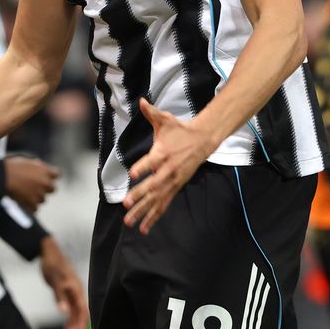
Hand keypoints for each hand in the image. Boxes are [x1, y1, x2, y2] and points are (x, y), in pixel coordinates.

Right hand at [4, 156, 59, 211]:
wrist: (2, 177)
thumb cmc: (12, 167)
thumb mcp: (27, 161)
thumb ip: (36, 166)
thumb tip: (39, 166)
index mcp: (46, 171)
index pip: (57, 174)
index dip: (51, 176)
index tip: (46, 177)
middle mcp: (46, 183)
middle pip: (53, 189)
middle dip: (46, 188)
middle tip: (37, 188)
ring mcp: (40, 194)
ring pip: (43, 199)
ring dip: (36, 197)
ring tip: (25, 194)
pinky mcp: (32, 204)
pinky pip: (35, 208)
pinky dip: (30, 206)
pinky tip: (23, 201)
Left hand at [39, 236, 87, 328]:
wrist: (48, 251)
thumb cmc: (53, 264)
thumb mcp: (55, 280)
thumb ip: (60, 296)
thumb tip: (64, 311)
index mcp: (76, 288)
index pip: (81, 310)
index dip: (80, 324)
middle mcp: (76, 291)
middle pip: (79, 313)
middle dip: (78, 328)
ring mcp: (71, 291)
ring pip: (74, 311)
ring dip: (73, 324)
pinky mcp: (65, 290)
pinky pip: (69, 306)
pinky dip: (68, 317)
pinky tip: (66, 325)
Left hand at [122, 98, 216, 233]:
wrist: (203, 140)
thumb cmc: (180, 130)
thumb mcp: (166, 120)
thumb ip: (151, 112)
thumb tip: (141, 101)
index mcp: (163, 153)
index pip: (151, 161)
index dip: (142, 167)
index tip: (132, 174)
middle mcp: (168, 170)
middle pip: (153, 185)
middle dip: (139, 196)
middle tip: (126, 205)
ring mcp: (172, 181)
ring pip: (156, 199)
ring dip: (143, 211)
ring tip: (129, 222)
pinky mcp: (175, 187)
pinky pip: (163, 205)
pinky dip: (154, 216)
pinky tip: (144, 227)